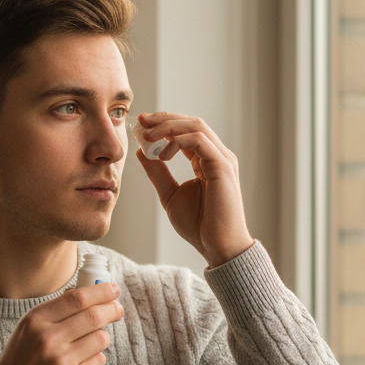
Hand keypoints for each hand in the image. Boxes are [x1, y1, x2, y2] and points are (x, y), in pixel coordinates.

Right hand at [0, 283, 123, 364]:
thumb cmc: (19, 362)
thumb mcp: (27, 330)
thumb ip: (54, 312)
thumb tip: (88, 293)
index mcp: (35, 321)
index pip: (77, 298)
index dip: (101, 291)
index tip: (113, 290)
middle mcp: (48, 339)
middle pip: (94, 316)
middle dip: (112, 310)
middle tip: (117, 310)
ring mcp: (61, 362)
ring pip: (100, 338)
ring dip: (102, 337)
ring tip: (91, 341)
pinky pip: (98, 361)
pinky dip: (95, 358)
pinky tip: (81, 362)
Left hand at [134, 112, 254, 266]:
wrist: (217, 246)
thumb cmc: (199, 226)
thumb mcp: (170, 195)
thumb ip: (158, 173)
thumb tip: (141, 153)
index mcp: (206, 160)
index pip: (186, 132)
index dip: (164, 125)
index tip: (141, 126)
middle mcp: (216, 155)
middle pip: (191, 123)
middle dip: (164, 118)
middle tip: (142, 121)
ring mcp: (222, 159)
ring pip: (196, 126)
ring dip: (169, 127)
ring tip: (148, 137)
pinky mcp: (222, 165)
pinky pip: (199, 140)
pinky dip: (178, 141)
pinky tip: (163, 154)